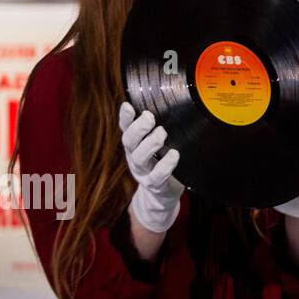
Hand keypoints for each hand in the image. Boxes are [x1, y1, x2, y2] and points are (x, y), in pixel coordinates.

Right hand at [118, 101, 185, 233]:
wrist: (162, 195)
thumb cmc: (161, 162)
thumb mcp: (157, 145)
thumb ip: (157, 130)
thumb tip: (167, 103)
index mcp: (135, 145)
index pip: (126, 129)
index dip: (125, 118)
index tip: (128, 105)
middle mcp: (135, 157)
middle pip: (129, 142)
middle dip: (138, 128)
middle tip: (149, 117)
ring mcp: (143, 173)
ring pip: (140, 159)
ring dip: (150, 144)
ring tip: (161, 134)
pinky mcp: (155, 185)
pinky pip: (157, 176)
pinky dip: (165, 165)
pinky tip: (173, 154)